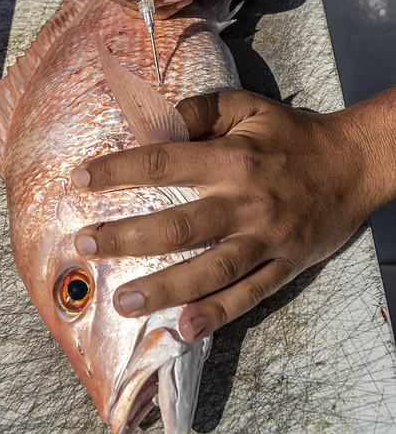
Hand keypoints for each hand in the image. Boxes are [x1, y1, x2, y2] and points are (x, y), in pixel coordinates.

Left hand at [71, 89, 391, 339]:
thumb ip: (200, 109)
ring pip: (209, 269)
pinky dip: (217, 314)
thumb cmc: (291, 133)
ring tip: (123, 301)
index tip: (80, 179)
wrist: (354, 163)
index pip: (165, 162)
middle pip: (179, 225)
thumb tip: (155, 122)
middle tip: (85, 245)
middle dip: (127, 237)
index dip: (120, 170)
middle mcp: (246, 202)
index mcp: (233, 158)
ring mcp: (266, 239)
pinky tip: (184, 328)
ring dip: (164, 288)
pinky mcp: (284, 265)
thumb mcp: (248, 105)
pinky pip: (249, 295)